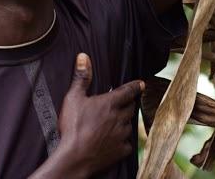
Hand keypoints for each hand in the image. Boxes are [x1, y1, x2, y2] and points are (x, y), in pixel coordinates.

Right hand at [50, 53, 142, 177]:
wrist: (74, 158)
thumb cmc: (73, 127)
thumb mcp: (73, 98)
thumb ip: (81, 77)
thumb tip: (83, 57)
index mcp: (110, 103)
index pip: (128, 91)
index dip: (136, 86)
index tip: (142, 84)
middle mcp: (120, 118)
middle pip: (131, 108)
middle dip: (129, 105)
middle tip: (125, 104)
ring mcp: (122, 135)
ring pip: (129, 126)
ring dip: (124, 123)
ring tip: (116, 124)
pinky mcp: (121, 151)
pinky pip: (127, 144)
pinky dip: (122, 142)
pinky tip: (114, 143)